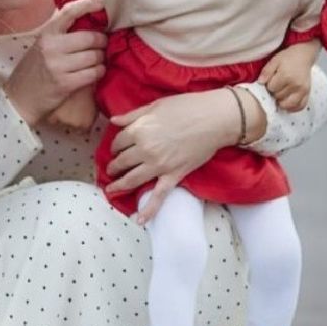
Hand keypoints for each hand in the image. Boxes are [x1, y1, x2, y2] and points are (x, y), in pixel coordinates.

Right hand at [3, 0, 106, 125]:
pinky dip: (99, 71)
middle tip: (103, 44)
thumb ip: (60, 33)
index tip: (102, 3)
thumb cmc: (34, 69)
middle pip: (90, 37)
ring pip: (95, 56)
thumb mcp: (41, 45)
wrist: (20, 98)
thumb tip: (88, 19)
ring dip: (102, 58)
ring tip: (99, 60)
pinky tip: (97, 71)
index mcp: (46, 34)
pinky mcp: (65, 84)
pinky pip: (93, 73)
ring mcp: (58, 66)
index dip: (88, 4)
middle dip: (102, 41)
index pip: (70, 12)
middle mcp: (51, 47)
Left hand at [106, 88, 251, 225]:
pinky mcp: (173, 176)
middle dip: (114, 166)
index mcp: (139, 130)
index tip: (117, 148)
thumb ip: (133, 115)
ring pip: (132, 179)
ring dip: (119, 185)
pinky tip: (139, 220)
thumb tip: (114, 120)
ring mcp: (158, 166)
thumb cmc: (187, 107)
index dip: (116, 145)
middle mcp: (145, 150)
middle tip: (111, 169)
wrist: (215, 119)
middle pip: (122, 161)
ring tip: (111, 188)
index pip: (119, 141)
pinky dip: (149, 210)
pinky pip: (158, 196)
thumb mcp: (155, 105)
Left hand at [259, 42, 319, 111]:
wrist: (303, 55)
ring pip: (288, 105)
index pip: (271, 88)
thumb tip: (260, 83)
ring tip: (280, 94)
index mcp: (286, 76)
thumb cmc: (288, 57)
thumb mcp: (274, 61)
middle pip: (278, 97)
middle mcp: (295, 85)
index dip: (269, 85)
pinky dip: (293, 107)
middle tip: (277, 86)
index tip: (271, 80)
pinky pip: (300, 106)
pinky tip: (288, 103)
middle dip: (275, 93)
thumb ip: (266, 72)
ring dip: (282, 102)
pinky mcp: (307, 93)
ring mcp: (303, 90)